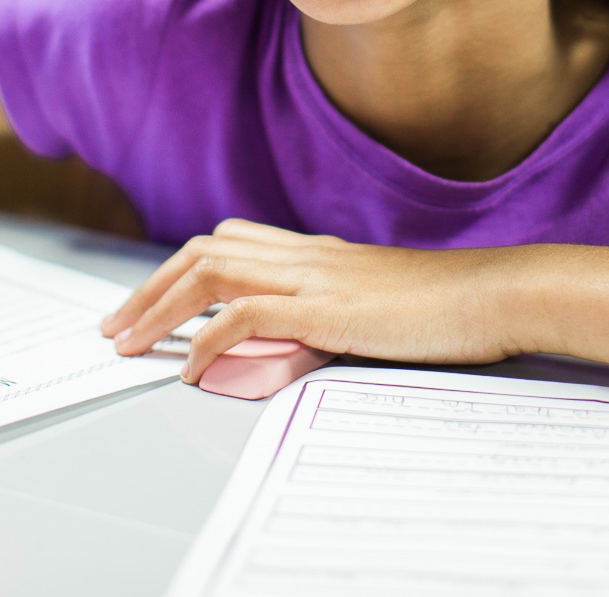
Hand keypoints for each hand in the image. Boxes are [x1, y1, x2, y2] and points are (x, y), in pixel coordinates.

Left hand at [99, 219, 531, 384]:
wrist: (493, 295)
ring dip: (159, 308)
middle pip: (204, 251)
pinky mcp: (324, 308)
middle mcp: (307, 253)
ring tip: (130, 344)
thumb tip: (284, 344)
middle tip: (115, 326)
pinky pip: (244, 317)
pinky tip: (190, 366)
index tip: (147, 303)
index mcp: (317, 250)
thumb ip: (328, 315)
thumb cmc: (448, 307)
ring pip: (211, 273)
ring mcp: (313, 276)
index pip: (228, 241)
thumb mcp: (375, 307)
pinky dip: (206, 339)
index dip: (178, 269)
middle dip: (150, 288)